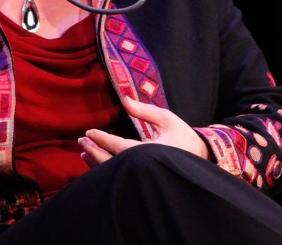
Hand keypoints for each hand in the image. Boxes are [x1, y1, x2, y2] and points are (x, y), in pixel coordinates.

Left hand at [78, 96, 210, 168]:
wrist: (199, 158)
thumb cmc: (182, 137)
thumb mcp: (166, 119)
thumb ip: (145, 111)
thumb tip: (125, 99)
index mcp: (152, 152)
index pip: (121, 147)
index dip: (103, 140)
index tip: (89, 132)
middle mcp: (144, 167)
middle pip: (113, 163)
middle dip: (94, 151)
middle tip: (82, 140)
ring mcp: (142, 177)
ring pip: (114, 174)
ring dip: (96, 162)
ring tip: (84, 150)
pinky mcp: (141, 181)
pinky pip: (118, 179)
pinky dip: (104, 171)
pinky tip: (94, 162)